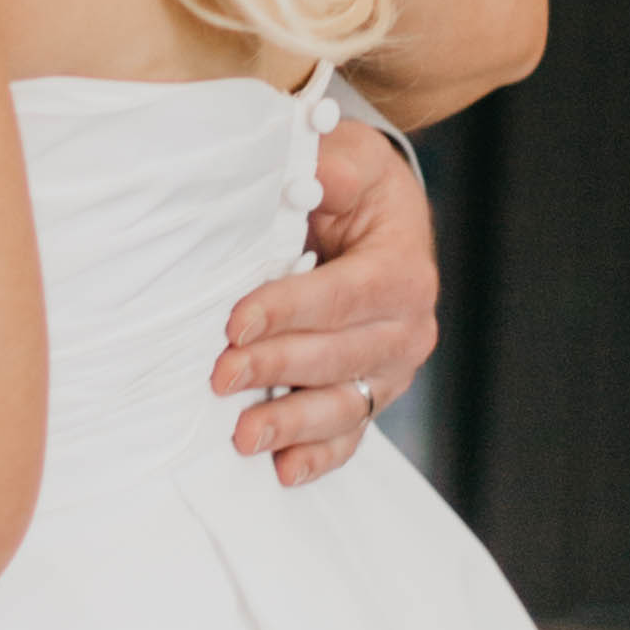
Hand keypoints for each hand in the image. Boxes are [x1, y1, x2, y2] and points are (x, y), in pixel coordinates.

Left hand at [212, 112, 437, 486]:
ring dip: (293, 424)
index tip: (235, 323)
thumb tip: (310, 174)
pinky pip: (350, 434)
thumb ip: (331, 167)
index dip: (288, 310)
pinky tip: (285, 470)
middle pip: (338, 356)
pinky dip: (319, 455)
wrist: (382, 218)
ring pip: (344, 405)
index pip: (342, 297)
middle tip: (221, 376)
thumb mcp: (349, 159)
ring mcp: (391, 368)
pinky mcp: (371, 393)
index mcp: (403, 270)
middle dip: (276, 367)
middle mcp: (408, 327)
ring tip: (244, 437)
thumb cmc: (356, 186)